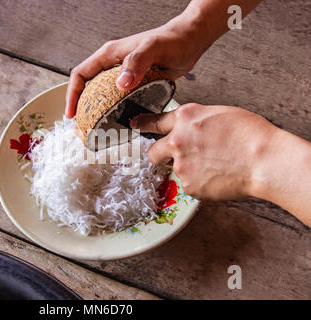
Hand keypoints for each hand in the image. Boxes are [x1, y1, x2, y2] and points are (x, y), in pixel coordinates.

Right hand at [65, 14, 207, 117]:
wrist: (191, 40)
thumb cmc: (173, 40)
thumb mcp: (153, 48)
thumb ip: (137, 63)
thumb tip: (120, 83)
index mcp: (110, 54)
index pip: (81, 74)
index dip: (72, 94)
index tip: (71, 113)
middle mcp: (113, 65)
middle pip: (88, 87)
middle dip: (82, 107)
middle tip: (82, 127)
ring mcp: (124, 75)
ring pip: (103, 95)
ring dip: (98, 111)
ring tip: (97, 129)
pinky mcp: (136, 83)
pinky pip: (119, 99)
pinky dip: (115, 111)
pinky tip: (119, 122)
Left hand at [132, 104, 277, 200]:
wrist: (263, 160)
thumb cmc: (250, 135)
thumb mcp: (219, 114)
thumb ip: (196, 122)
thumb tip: (189, 129)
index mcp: (185, 118)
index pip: (155, 121)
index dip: (144, 124)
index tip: (135, 125)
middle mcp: (176, 140)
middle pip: (153, 152)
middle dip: (160, 155)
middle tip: (178, 157)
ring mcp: (180, 164)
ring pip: (175, 169)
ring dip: (187, 168)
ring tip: (213, 165)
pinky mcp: (188, 184)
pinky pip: (188, 183)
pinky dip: (199, 182)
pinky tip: (216, 176)